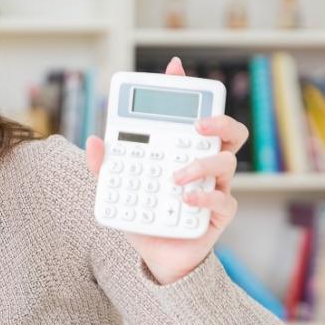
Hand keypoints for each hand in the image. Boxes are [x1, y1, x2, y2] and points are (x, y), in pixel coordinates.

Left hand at [85, 57, 249, 284]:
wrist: (155, 257)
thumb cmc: (142, 216)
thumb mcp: (115, 190)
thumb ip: (104, 166)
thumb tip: (94, 141)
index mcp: (182, 150)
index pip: (189, 113)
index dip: (185, 87)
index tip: (174, 67)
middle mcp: (204, 164)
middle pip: (229, 132)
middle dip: (219, 120)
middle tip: (197, 125)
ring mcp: (215, 186)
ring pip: (227, 162)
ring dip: (200, 165)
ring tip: (174, 177)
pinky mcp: (219, 213)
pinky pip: (223, 198)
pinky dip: (203, 197)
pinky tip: (183, 199)